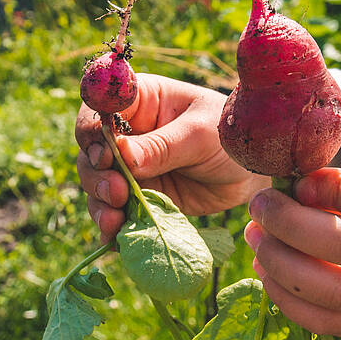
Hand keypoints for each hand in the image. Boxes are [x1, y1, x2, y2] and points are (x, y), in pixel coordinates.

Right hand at [76, 73, 269, 241]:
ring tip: (113, 221)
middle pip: (90, 151)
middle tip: (115, 193)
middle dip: (96, 175)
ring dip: (99, 203)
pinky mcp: (138, 195)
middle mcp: (128, 132)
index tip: (104, 154)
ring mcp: (130, 166)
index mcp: (140, 102)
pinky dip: (112, 224)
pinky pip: (115, 210)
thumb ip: (162, 146)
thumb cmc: (229, 137)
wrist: (250, 175)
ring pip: (98, 183)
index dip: (93, 131)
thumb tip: (121, 154)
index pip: (99, 108)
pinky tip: (114, 237)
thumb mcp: (200, 135)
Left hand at [243, 167, 340, 336]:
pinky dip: (288, 299)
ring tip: (256, 236)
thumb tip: (291, 192)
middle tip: (261, 206)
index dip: (331, 191)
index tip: (298, 181)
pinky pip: (329, 323)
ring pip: (337, 293)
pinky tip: (267, 271)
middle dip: (292, 226)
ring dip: (282, 264)